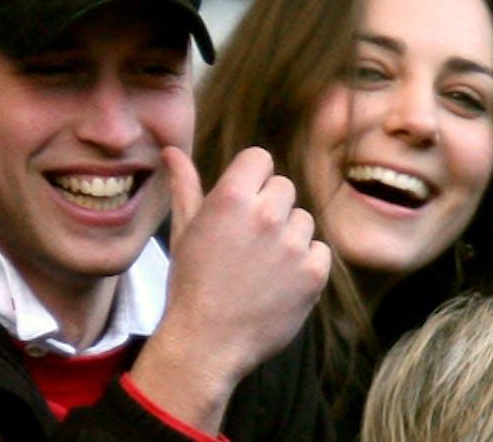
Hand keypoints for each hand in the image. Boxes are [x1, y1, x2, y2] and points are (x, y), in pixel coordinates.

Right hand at [129, 146, 329, 432]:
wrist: (206, 344)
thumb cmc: (191, 283)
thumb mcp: (184, 230)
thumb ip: (185, 185)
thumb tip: (172, 149)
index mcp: (232, 197)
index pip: (260, 158)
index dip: (251, 178)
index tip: (242, 203)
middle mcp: (266, 214)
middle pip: (283, 187)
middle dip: (269, 207)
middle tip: (248, 241)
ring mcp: (293, 244)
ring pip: (303, 219)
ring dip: (289, 236)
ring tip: (262, 265)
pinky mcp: (314, 272)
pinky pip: (319, 250)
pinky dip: (305, 264)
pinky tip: (280, 282)